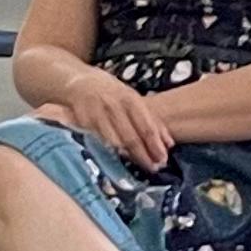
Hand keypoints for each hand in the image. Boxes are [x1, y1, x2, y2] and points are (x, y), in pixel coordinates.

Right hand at [37, 71, 171, 172]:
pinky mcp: (82, 121)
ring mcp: (96, 113)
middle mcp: (113, 105)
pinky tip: (119, 155)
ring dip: (128, 154)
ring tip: (140, 163)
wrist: (81, 84)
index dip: (155, 145)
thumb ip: (151, 121)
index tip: (163, 159)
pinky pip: (99, 140)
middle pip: (131, 137)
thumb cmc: (112, 94)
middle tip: (153, 167)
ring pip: (114, 141)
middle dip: (143, 155)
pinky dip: (111, 149)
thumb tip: (169, 144)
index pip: (146, 126)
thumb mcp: (134, 101)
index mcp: (130, 99)